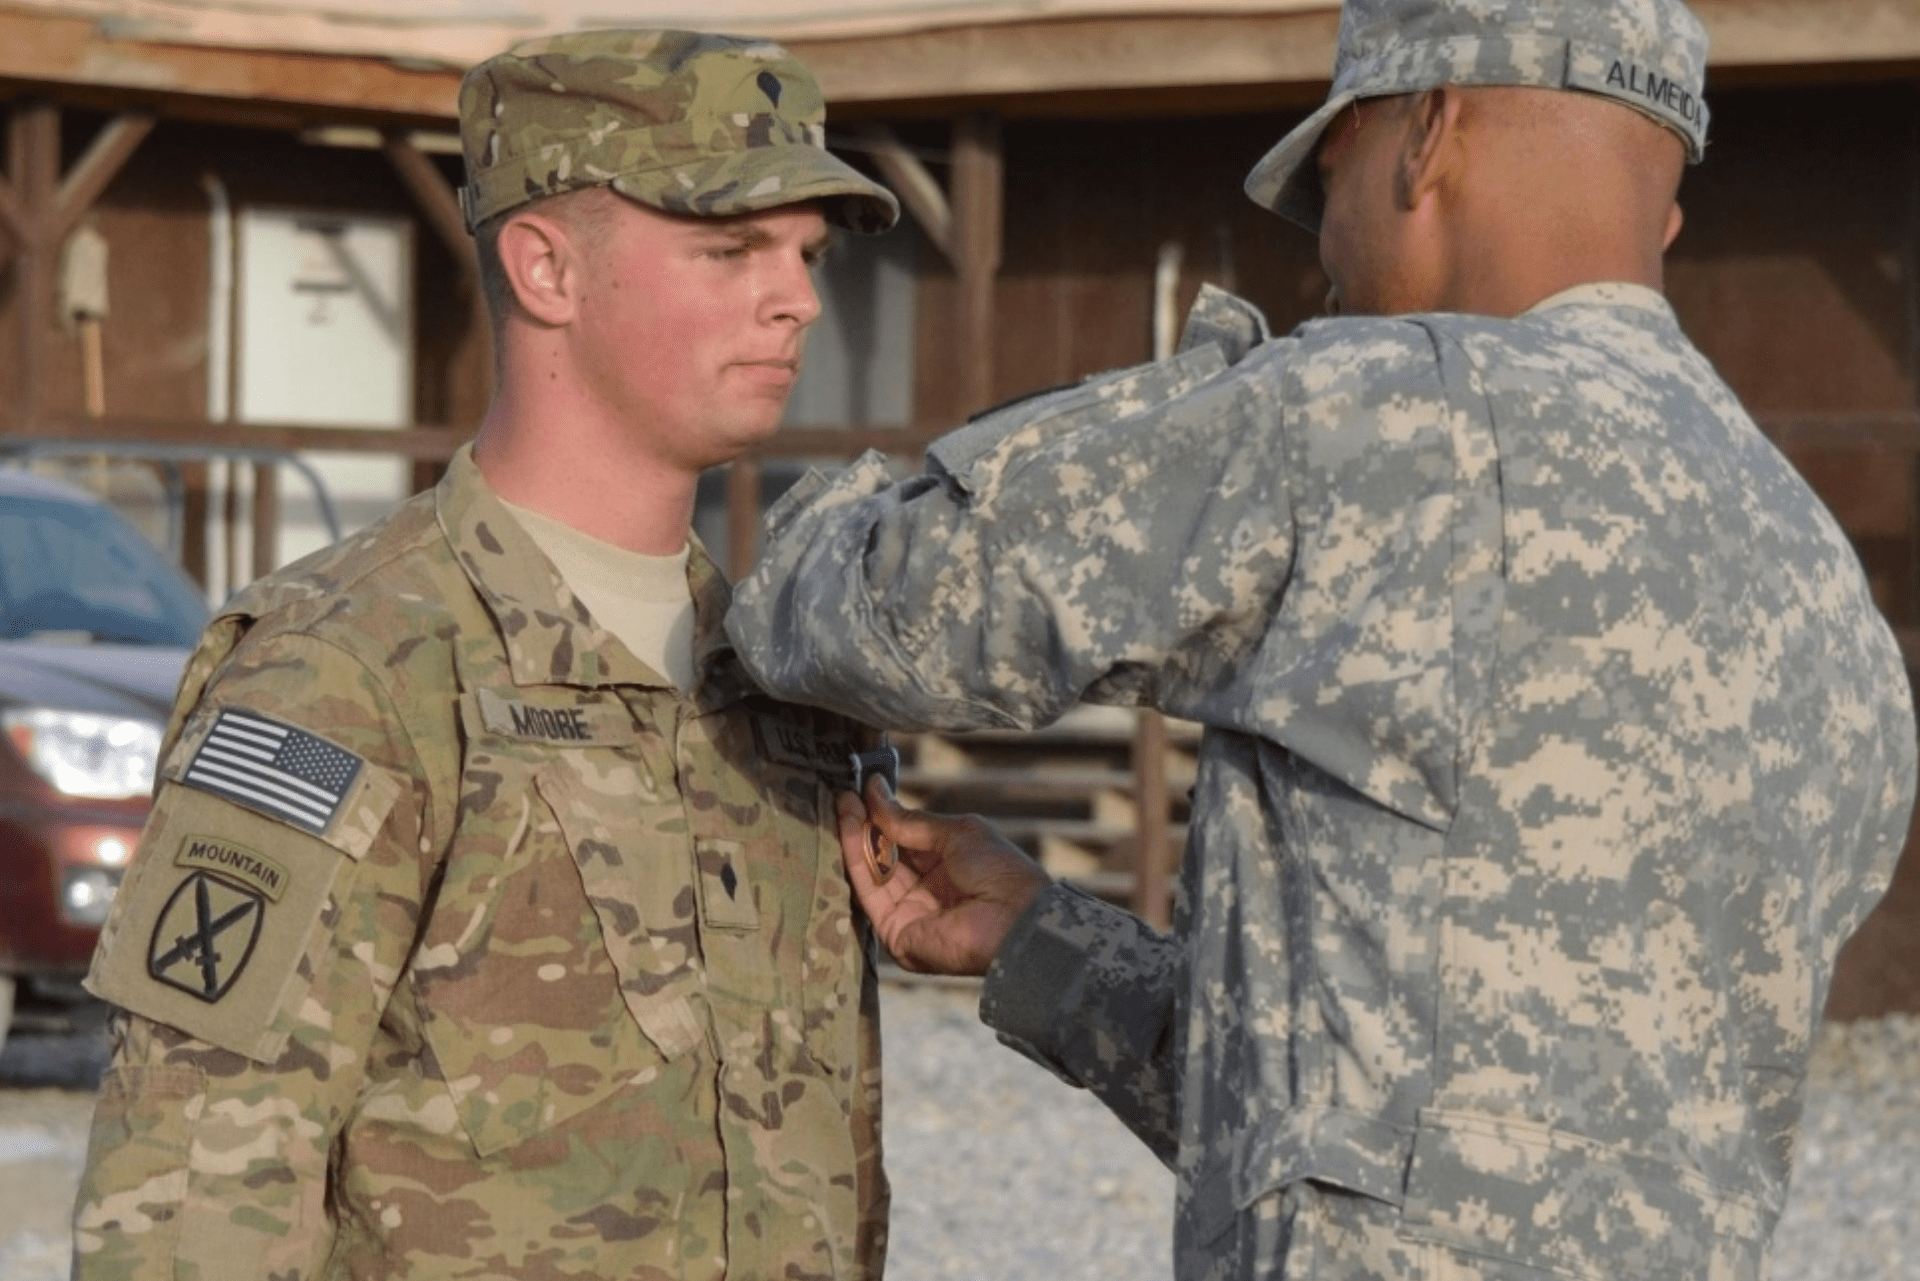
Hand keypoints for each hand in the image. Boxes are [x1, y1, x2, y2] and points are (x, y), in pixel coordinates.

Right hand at [838, 776, 1050, 975]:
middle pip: (883, 858)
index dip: (882, 819)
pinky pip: (869, 895)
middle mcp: (925, 892)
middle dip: (863, 827)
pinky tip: (849, 832)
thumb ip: (911, 820)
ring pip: (871, 874)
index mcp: (946, 868)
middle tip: (845, 799)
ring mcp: (908, 914)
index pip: (903, 841)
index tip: (862, 793)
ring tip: (844, 808)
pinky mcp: (895, 933)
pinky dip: (856, 862)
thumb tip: (875, 792)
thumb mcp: (956, 832)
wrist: (1015, 917)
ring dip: (855, 839)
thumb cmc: (1000, 872)